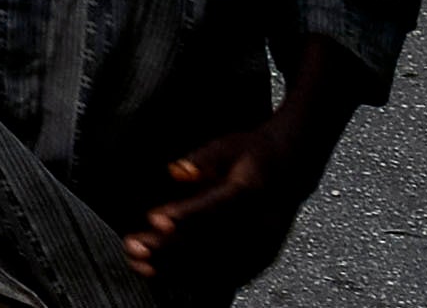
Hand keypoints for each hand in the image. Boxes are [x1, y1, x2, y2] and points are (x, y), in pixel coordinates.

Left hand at [124, 106, 323, 281]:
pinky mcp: (259, 261)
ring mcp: (263, 247)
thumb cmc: (253, 157)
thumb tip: (177, 171)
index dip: (188, 214)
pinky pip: (227, 277)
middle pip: (215, 240)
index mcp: (254, 190)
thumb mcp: (229, 146)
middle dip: (172, 247)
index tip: (155, 219)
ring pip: (218, 264)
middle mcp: (263, 224)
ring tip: (139, 264)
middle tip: (135, 246)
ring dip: (177, 268)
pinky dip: (195, 280)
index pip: (220, 205)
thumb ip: (202, 159)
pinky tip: (164, 276)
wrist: (292, 172)